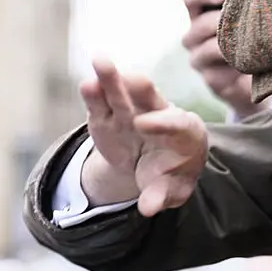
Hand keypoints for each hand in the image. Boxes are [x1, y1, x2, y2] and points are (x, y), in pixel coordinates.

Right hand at [79, 58, 207, 216]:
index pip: (177, 123)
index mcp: (185, 132)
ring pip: (122, 93)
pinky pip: (101, 103)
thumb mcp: (170, 190)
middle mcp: (157, 115)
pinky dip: (94, 94)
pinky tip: (87, 84)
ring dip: (111, 77)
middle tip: (132, 78)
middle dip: (140, 88)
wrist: (156, 166)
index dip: (163, 122)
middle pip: (150, 98)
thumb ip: (161, 196)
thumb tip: (147, 209)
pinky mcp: (107, 117)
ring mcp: (131, 113)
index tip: (145, 124)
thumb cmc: (171, 176)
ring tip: (100, 61)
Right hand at [182, 0, 267, 119]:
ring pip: (210, 48)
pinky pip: (220, 70)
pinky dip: (237, 65)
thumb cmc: (253, 43)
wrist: (258, 82)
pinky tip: (251, 65)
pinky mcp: (211, 81)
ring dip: (231, 45)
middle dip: (223, 22)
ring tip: (250, 45)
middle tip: (246, 22)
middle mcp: (194, 39)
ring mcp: (199, 61)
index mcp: (200, 17)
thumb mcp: (247, 22)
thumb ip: (243, 7)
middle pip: (200, 24)